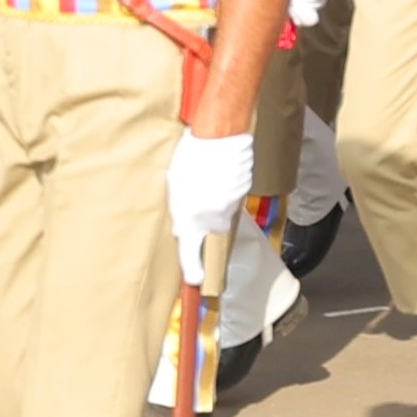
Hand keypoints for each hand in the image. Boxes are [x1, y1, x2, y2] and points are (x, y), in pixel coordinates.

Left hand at [166, 130, 255, 282]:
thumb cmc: (191, 156)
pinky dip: (223, 191)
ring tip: (204, 179)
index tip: (195, 280)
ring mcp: (232, 205)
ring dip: (212, 203)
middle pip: (209, 230)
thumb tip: (181, 228)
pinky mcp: (243, 192)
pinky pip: (231, 199)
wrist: (221, 136)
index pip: (191, 247)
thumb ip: (179, 210)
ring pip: (220, 214)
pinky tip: (216, 174)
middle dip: (201, 222)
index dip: (192, 266)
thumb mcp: (174, 184)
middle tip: (194, 199)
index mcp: (193, 215)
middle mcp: (215, 216)